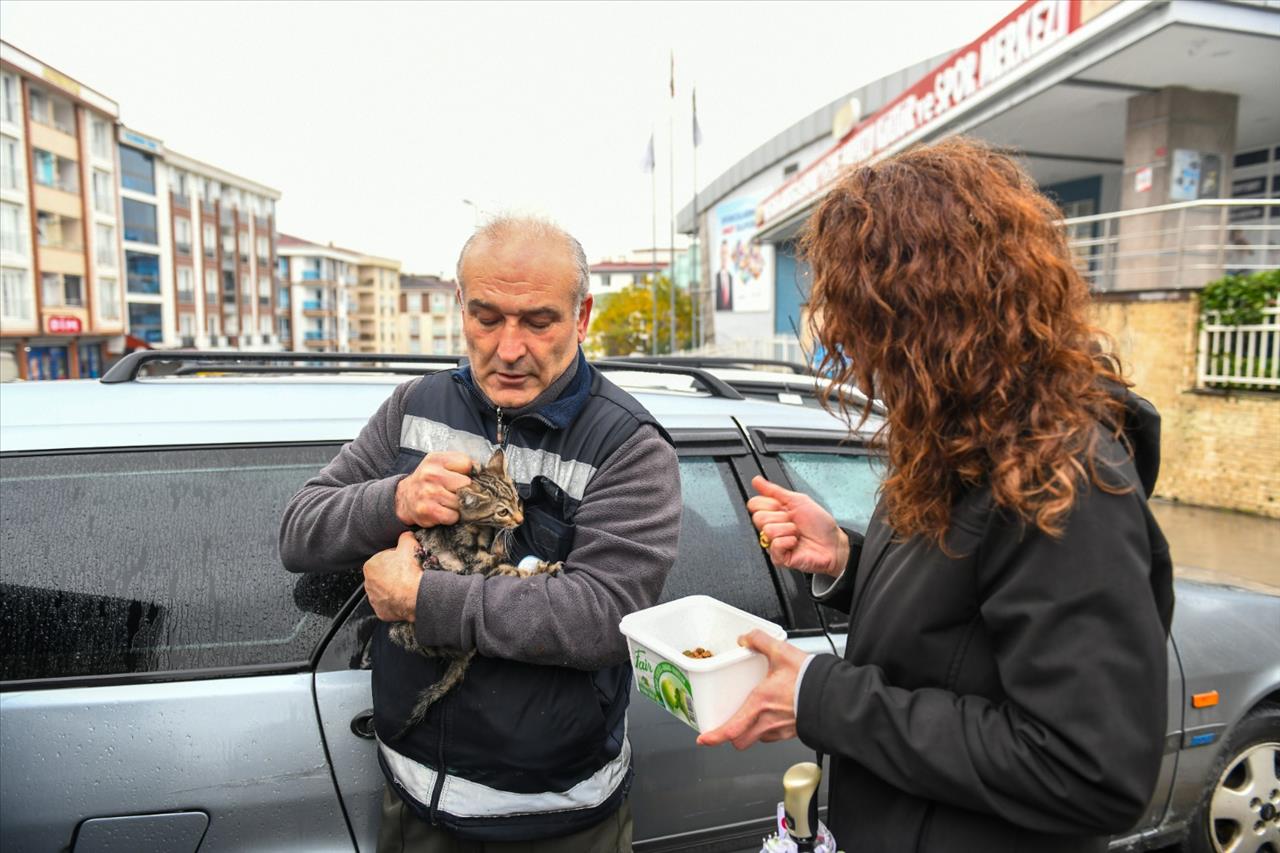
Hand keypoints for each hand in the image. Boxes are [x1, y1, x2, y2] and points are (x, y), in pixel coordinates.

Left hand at [364, 532, 422, 621]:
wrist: (416, 594)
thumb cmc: (410, 570)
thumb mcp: (409, 544)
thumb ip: (405, 537)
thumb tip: (406, 535)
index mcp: (370, 566)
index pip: (384, 559)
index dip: (396, 560)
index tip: (405, 562)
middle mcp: (368, 584)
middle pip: (383, 576)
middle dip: (393, 575)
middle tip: (408, 574)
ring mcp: (374, 599)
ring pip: (385, 591)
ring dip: (394, 589)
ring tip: (408, 587)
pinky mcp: (381, 612)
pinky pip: (389, 606)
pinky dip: (396, 603)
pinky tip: (405, 598)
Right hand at [395, 451, 472, 527]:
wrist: (405, 497)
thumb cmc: (428, 481)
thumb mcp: (440, 463)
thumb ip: (460, 463)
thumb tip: (480, 470)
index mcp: (436, 460)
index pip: (467, 464)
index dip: (468, 473)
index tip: (463, 477)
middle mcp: (431, 474)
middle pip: (466, 484)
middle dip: (466, 491)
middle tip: (458, 493)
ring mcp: (429, 493)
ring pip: (461, 502)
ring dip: (459, 505)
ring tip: (449, 502)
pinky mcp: (427, 510)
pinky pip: (453, 516)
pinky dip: (452, 517)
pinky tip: (444, 511)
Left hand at [696, 630, 807, 748]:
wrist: (836, 694)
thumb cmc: (810, 678)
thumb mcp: (782, 652)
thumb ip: (760, 641)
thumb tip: (745, 638)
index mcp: (760, 703)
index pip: (731, 729)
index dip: (714, 736)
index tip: (704, 739)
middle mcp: (768, 722)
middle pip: (741, 741)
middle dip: (733, 735)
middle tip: (728, 724)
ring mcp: (781, 730)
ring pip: (758, 739)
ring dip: (752, 732)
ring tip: (753, 716)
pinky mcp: (793, 732)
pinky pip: (775, 736)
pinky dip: (769, 729)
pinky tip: (774, 714)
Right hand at [748, 476, 848, 577]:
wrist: (833, 543)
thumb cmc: (820, 524)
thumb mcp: (798, 500)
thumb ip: (774, 490)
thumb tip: (757, 480)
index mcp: (775, 513)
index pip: (754, 504)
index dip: (769, 503)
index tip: (783, 506)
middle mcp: (773, 527)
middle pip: (758, 517)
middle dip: (780, 517)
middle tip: (793, 521)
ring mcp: (774, 543)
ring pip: (768, 530)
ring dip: (788, 529)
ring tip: (797, 533)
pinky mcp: (779, 557)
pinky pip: (775, 545)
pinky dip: (789, 541)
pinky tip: (796, 543)